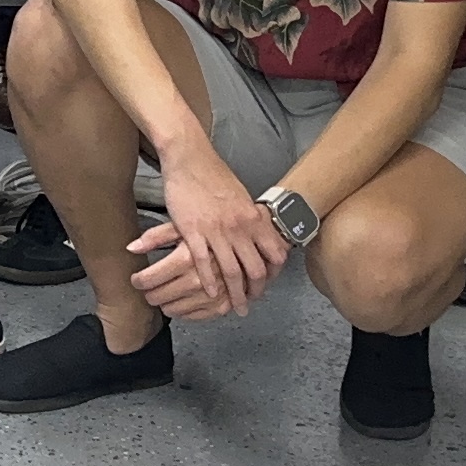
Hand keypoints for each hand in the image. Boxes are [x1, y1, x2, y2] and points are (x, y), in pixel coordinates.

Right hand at [127, 151, 284, 319]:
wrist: (190, 158)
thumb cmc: (214, 175)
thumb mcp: (241, 197)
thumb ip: (250, 219)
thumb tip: (259, 234)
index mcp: (254, 218)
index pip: (275, 255)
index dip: (273, 274)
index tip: (267, 284)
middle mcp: (239, 227)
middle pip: (254, 270)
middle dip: (254, 292)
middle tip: (249, 303)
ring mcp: (217, 231)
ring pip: (231, 272)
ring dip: (233, 294)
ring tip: (232, 307)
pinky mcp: (194, 232)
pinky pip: (203, 264)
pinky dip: (209, 282)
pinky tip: (210, 294)